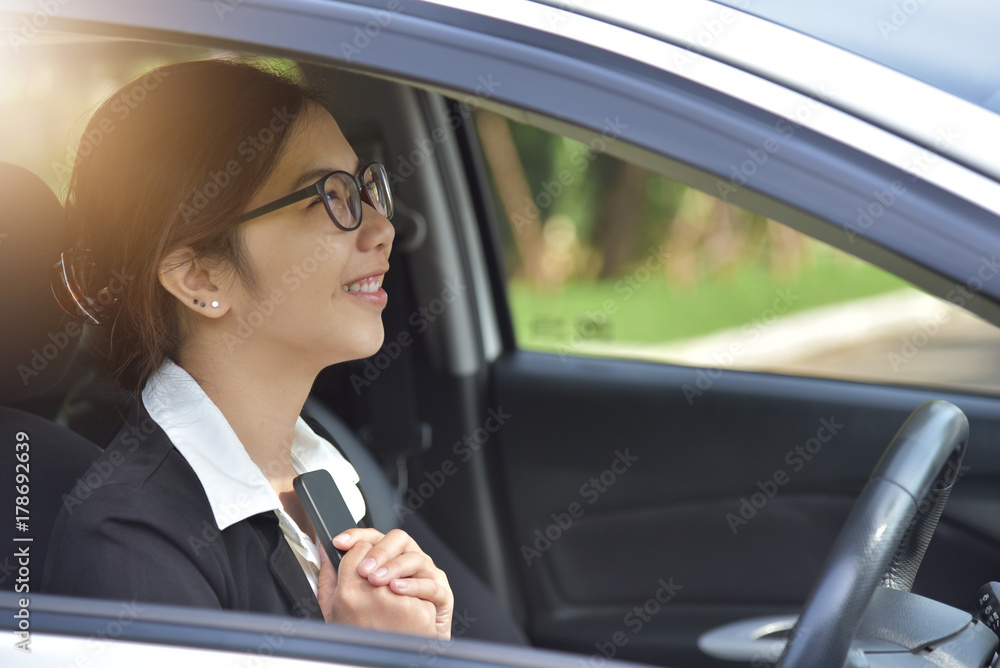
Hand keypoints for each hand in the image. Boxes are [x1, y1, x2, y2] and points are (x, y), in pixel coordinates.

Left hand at [317, 528, 453, 639]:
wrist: (402, 657)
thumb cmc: (376, 630)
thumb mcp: (345, 603)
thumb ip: (334, 577)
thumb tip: (323, 550)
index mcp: (386, 560)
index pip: (373, 537)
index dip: (356, 536)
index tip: (339, 543)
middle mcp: (407, 564)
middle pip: (397, 539)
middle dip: (378, 551)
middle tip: (363, 570)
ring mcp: (426, 576)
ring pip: (415, 557)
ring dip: (394, 567)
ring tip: (377, 581)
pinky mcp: (441, 594)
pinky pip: (432, 584)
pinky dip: (414, 584)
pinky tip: (397, 589)